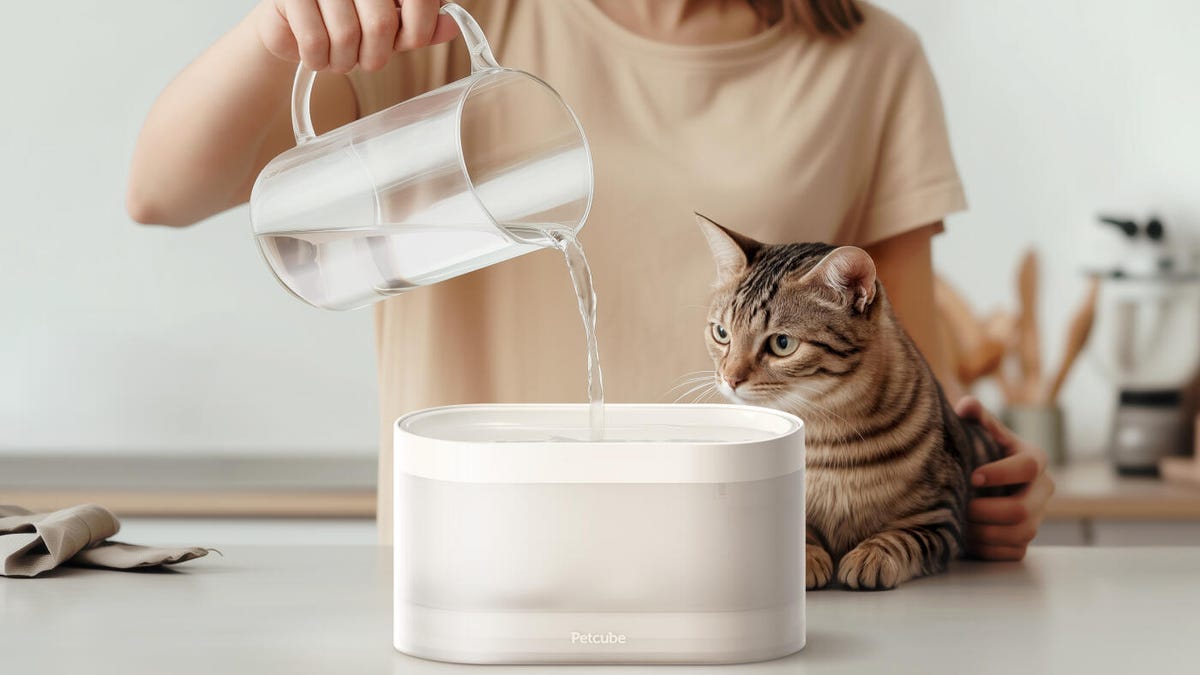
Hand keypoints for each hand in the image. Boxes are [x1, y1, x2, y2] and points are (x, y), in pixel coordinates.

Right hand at [255, 0, 458, 73]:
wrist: (291, 22)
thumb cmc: (346, 21)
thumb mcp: (389, 25)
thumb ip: (418, 26)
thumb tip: (451, 26)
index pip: (418, 0)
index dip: (418, 31)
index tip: (408, 41)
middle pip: (380, 24)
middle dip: (375, 55)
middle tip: (366, 60)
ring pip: (346, 36)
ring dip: (344, 62)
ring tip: (339, 57)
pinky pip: (315, 42)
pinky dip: (319, 62)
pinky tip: (318, 57)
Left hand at [955, 396, 1055, 560]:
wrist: (982, 478)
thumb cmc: (980, 449)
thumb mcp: (980, 430)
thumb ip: (974, 416)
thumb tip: (966, 404)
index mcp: (1034, 459)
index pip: (1027, 468)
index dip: (1001, 474)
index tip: (973, 477)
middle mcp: (1043, 490)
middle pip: (1023, 511)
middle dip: (987, 512)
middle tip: (959, 508)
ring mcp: (1038, 517)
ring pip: (1019, 535)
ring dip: (984, 534)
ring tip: (957, 525)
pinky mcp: (1025, 539)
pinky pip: (1012, 552)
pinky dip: (987, 549)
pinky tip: (965, 540)